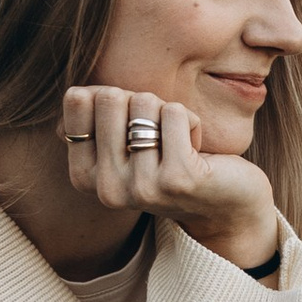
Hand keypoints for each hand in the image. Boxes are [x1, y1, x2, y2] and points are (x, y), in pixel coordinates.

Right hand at [61, 87, 278, 269]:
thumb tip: (76, 93)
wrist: (225, 208)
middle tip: (159, 135)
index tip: (130, 124)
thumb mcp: (123, 144)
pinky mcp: (177, 178)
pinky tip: (197, 151)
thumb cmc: (170, 162)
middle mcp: (107, 188)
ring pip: (145, 103)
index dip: (112, 98)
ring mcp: (141, 187)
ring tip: (178, 146)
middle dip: (142, 104)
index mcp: (84, 177)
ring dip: (168, 114)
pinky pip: (175, 113)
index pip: (78, 101)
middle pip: (110, 97)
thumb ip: (95, 118)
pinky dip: (191, 121)